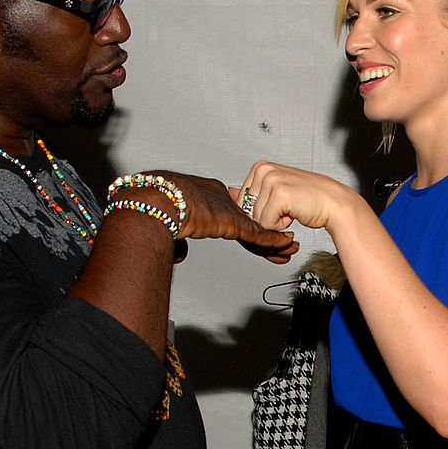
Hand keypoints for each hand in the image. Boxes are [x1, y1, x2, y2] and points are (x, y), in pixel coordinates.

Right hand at [149, 171, 299, 263]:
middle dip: (270, 233)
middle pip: (253, 221)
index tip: (263, 233)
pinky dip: (273, 240)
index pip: (238, 214)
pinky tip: (284, 245)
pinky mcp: (233, 221)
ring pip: (259, 228)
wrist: (159, 200)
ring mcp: (229, 210)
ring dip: (275, 240)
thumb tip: (180, 253)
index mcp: (211, 195)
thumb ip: (181, 239)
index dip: (252, 226)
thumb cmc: (158, 207)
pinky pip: (258, 233)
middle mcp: (223, 200)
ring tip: (289, 248)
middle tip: (285, 243)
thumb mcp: (174, 224)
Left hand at [234, 162, 359, 232]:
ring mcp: (270, 180)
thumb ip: (252, 192)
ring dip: (274, 223)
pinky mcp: (278, 194)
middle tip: (286, 212)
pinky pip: (266, 225)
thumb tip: (228, 192)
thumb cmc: (308, 200)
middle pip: (246, 211)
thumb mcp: (275, 192)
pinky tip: (293, 214)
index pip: (240, 203)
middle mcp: (263, 169)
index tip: (277, 208)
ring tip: (291, 211)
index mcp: (260, 167)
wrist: (335, 205)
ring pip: (256, 220)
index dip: (258, 214)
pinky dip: (280, 227)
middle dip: (265, 219)